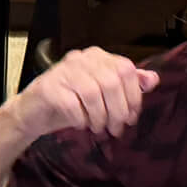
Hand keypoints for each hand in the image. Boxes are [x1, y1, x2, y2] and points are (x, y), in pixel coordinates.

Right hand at [4, 47, 159, 144]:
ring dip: (100, 117)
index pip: (126, 70)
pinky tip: (81, 125)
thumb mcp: (103, 95)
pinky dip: (81, 119)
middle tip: (116, 128)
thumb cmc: (71, 103)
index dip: (134, 96)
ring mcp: (62, 71)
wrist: (34, 112)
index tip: (131, 117)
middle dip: (118, 110)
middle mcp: (81, 59)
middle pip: (111, 82)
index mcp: (97, 57)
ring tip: (99, 128)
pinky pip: (72, 104)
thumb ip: (127, 85)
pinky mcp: (48, 87)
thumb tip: (153, 80)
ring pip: (93, 93)